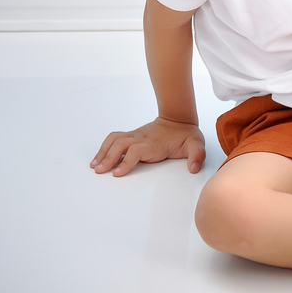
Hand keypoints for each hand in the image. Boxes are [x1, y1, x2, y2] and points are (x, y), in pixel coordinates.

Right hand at [91, 117, 205, 175]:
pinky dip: (104, 147)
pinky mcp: (131, 136)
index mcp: (154, 143)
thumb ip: (196, 156)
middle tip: (99, 171)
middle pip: (120, 145)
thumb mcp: (197, 145)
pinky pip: (113, 139)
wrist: (179, 119)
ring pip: (114, 140)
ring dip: (103, 152)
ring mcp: (135, 136)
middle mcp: (141, 138)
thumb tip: (193, 169)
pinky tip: (98, 158)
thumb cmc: (186, 134)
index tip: (117, 173)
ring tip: (94, 166)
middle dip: (109, 158)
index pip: (136, 151)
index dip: (126, 161)